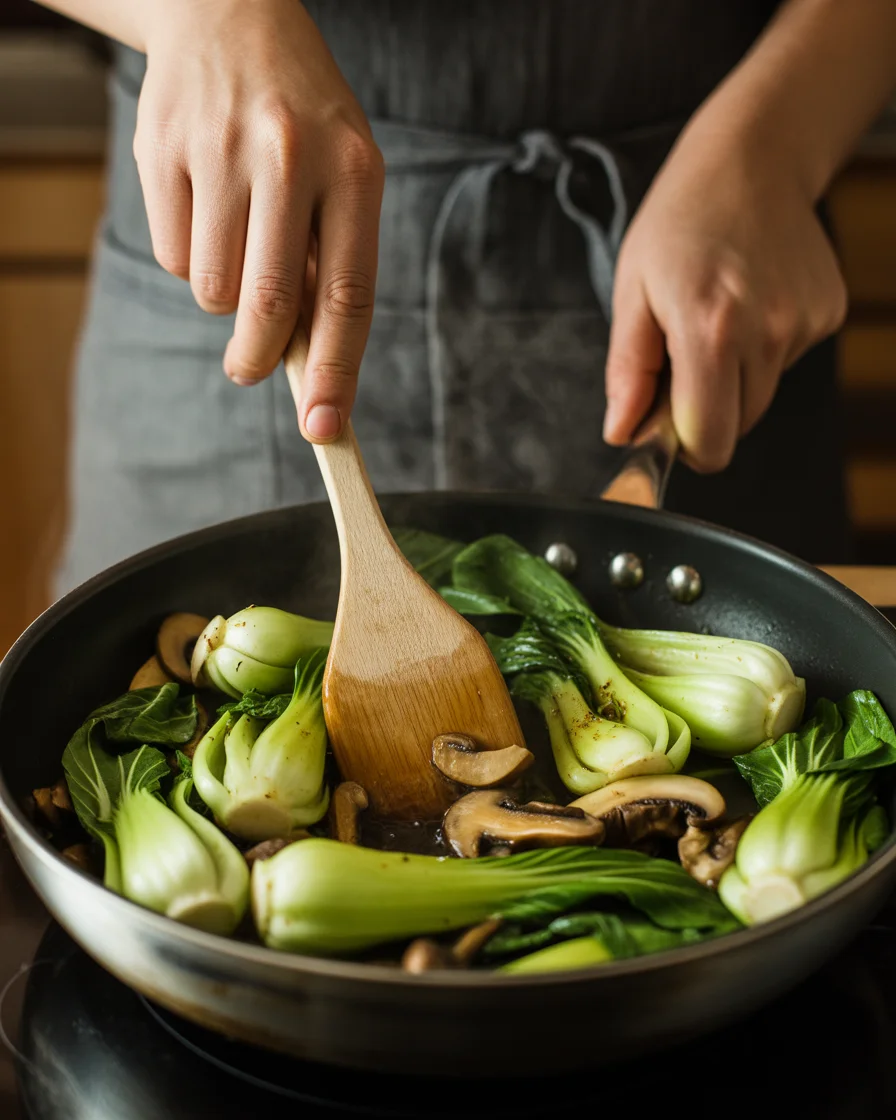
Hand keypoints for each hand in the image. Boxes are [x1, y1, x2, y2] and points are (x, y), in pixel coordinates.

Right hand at [134, 0, 383, 441]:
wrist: (229, 14)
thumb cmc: (304, 118)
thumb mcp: (346, 173)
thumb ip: (334, 262)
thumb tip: (311, 362)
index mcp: (353, 169)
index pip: (348, 295)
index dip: (335, 372)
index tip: (325, 428)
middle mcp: (288, 156)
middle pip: (269, 304)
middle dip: (259, 358)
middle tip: (251, 370)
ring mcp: (220, 150)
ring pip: (213, 289)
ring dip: (224, 298)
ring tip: (239, 246)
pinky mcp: (162, 150)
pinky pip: (175, 257)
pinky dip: (191, 261)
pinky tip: (207, 213)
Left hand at [602, 126, 847, 471]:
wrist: (753, 159)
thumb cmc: (680, 221)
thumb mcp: (632, 292)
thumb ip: (628, 372)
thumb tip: (621, 433)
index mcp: (709, 329)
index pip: (709, 440)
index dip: (682, 443)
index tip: (663, 420)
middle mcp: (767, 331)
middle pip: (737, 426)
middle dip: (705, 409)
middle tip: (683, 353)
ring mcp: (804, 322)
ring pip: (761, 395)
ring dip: (734, 377)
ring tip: (717, 315)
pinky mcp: (828, 312)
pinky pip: (786, 362)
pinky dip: (764, 347)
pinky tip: (750, 299)